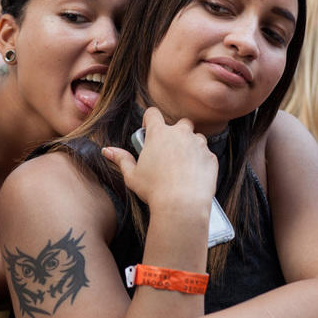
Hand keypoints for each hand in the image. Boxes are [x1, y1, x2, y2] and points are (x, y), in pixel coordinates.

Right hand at [101, 107, 217, 210]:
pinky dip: (201, 161)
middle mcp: (180, 133)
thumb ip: (121, 159)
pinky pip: (206, 154)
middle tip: (169, 150)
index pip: (153, 113)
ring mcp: (198, 144)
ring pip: (196, 138)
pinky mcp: (211, 157)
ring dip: (190, 146)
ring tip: (182, 165)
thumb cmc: (154, 190)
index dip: (150, 119)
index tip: (149, 130)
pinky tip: (193, 176)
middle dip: (176, 133)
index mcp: (159, 134)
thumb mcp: (132, 175)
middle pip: (180, 123)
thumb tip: (107, 151)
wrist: (182, 204)